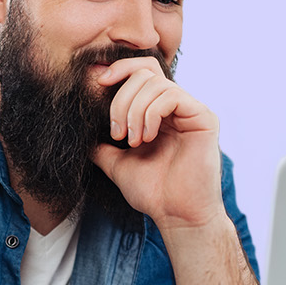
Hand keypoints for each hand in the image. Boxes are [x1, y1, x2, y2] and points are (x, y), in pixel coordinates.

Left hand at [90, 57, 224, 229]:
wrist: (176, 214)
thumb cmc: (152, 192)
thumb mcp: (117, 163)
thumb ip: (102, 146)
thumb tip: (81, 132)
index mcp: (158, 112)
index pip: (139, 72)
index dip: (118, 70)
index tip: (97, 84)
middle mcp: (177, 107)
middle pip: (144, 73)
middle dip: (121, 99)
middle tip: (117, 132)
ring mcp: (191, 110)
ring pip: (155, 83)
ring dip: (134, 111)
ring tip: (132, 141)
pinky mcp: (204, 117)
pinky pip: (172, 96)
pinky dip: (150, 114)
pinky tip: (146, 138)